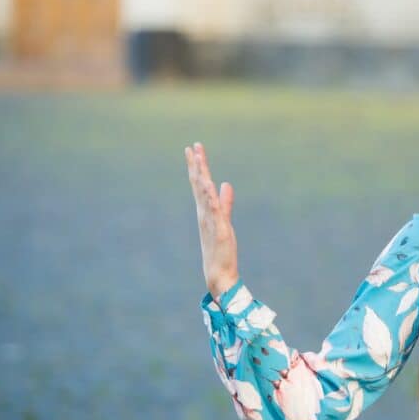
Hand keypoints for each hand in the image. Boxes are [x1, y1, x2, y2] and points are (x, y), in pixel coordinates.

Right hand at [185, 141, 239, 299]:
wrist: (219, 273)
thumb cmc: (220, 249)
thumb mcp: (224, 220)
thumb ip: (225, 202)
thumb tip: (226, 184)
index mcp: (205, 211)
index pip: (200, 184)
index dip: (198, 167)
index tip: (194, 149)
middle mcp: (204, 213)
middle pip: (199, 185)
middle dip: (196, 165)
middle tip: (192, 146)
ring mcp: (210, 220)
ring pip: (203, 193)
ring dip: (200, 175)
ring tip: (197, 158)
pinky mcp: (218, 229)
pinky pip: (213, 209)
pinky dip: (210, 196)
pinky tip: (208, 183)